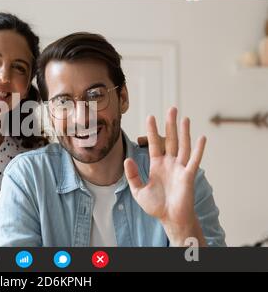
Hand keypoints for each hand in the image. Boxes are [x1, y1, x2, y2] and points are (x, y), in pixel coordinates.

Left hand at [124, 107, 205, 244]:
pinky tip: (201, 137)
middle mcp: (169, 163)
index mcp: (157, 165)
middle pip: (170, 140)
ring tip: (184, 117)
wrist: (170, 219)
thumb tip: (127, 159)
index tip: (151, 116)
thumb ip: (132, 175)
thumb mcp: (138, 190)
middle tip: (171, 108)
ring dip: (184, 132)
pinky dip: (199, 149)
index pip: (154, 143)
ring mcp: (180, 168)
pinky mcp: (188, 175)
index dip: (152, 130)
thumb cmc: (156, 206)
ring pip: (182, 146)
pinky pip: (194, 160)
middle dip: (170, 124)